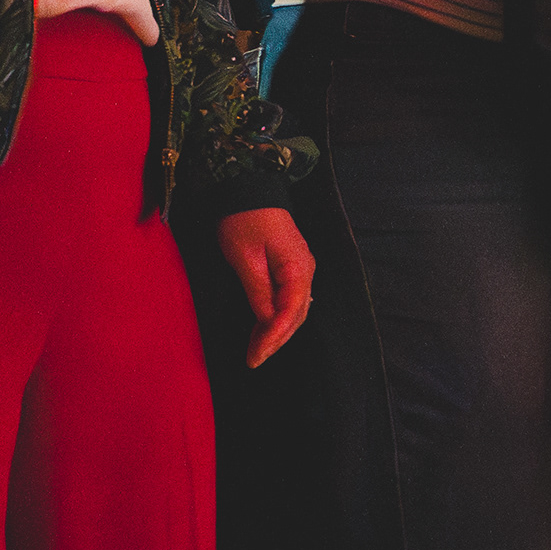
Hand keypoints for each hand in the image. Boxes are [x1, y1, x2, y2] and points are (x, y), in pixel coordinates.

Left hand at [217, 207, 314, 367]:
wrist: (249, 190)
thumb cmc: (245, 220)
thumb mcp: (245, 258)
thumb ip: (257, 291)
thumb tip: (267, 321)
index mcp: (297, 269)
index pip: (290, 313)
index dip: (273, 338)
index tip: (255, 356)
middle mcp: (306, 271)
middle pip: (296, 316)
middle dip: (275, 340)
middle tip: (253, 359)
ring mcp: (301, 270)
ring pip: (294, 311)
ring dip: (276, 332)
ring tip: (256, 350)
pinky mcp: (291, 268)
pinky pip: (289, 300)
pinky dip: (276, 319)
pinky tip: (263, 329)